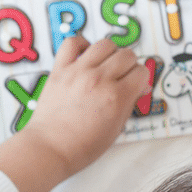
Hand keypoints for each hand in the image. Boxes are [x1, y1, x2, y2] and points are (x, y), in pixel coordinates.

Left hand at [28, 36, 149, 175]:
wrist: (50, 148)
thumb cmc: (82, 146)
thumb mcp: (116, 128)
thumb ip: (129, 103)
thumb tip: (138, 86)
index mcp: (116, 97)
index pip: (141, 72)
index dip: (141, 79)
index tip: (136, 84)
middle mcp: (99, 79)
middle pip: (127, 55)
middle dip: (130, 66)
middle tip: (123, 76)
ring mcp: (78, 72)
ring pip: (105, 44)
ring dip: (111, 53)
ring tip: (106, 65)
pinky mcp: (60, 69)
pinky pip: (72, 43)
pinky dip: (81, 45)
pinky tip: (85, 56)